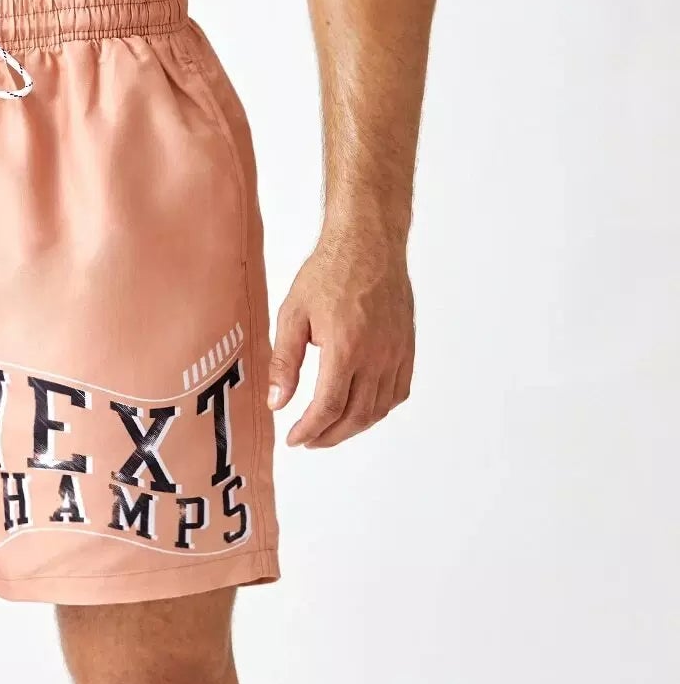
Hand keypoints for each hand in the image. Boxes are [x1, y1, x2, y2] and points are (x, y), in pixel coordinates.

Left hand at [267, 226, 413, 447]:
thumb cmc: (328, 272)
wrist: (368, 244)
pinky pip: (398, 392)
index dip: (310, 430)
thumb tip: (277, 402)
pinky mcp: (407, 348)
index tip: (295, 439)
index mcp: (345, 348)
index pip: (328, 408)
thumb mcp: (293, 313)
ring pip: (379, 409)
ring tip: (331, 429)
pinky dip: (380, 409)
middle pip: (355, 416)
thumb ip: (284, 362)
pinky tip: (363, 408)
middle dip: (330, 436)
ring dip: (354, 427)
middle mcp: (376, 356)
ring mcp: (396, 354)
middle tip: (309, 440)